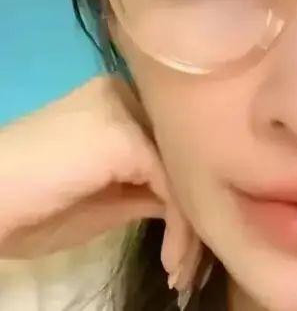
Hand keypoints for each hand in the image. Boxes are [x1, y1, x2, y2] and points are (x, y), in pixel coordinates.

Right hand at [0, 75, 202, 291]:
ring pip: (181, 170)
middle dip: (193, 211)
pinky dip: (179, 228)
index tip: (187, 241)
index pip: (170, 146)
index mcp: (120, 101)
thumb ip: (148, 189)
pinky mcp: (125, 138)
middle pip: (180, 156)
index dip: (186, 193)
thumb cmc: (33, 205)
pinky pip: (169, 185)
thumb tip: (189, 201)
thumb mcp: (105, 198)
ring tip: (182, 272)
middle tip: (190, 263)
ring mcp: (126, 111)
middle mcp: (127, 95)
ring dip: (190, 228)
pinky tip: (171, 260)